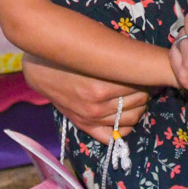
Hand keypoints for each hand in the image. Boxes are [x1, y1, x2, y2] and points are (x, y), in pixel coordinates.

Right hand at [21, 57, 151, 143]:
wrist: (41, 70)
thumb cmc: (70, 55)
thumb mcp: (95, 53)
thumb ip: (118, 60)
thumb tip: (145, 62)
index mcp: (101, 86)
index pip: (140, 84)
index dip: (146, 76)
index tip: (145, 71)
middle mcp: (97, 106)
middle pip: (140, 101)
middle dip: (145, 90)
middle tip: (141, 81)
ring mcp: (91, 119)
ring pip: (132, 118)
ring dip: (138, 107)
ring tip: (134, 96)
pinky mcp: (85, 126)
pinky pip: (114, 135)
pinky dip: (124, 126)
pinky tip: (122, 115)